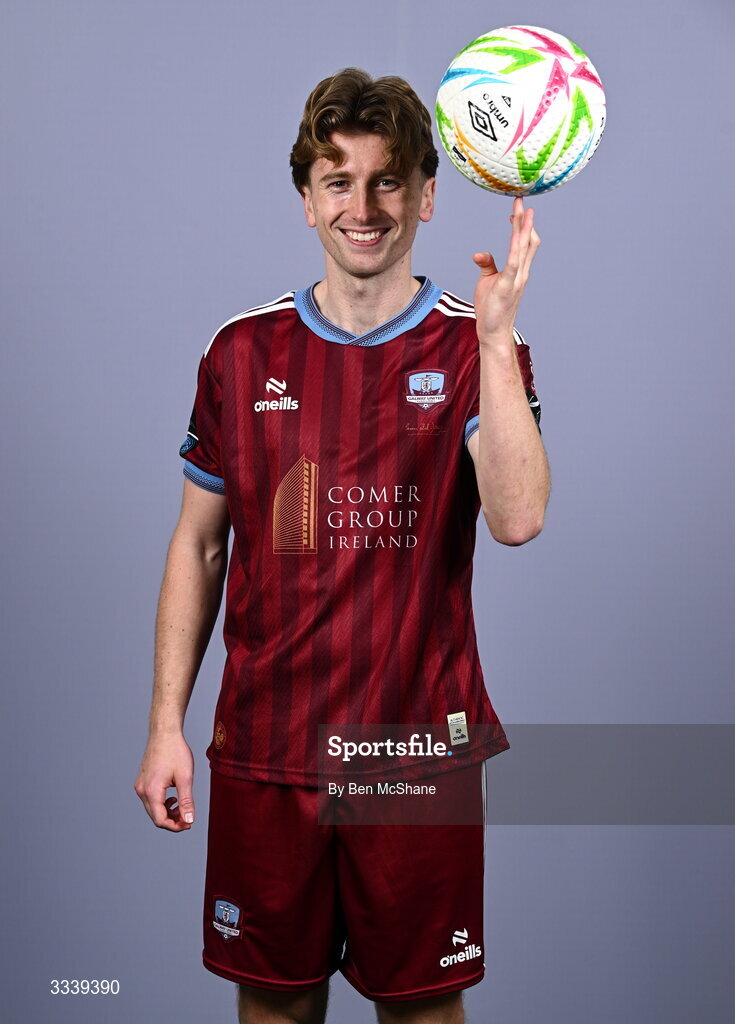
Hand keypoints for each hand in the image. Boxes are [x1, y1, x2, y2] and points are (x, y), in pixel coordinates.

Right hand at [134, 732, 194, 831]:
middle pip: (155, 816)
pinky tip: (173, 798)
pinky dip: (161, 803)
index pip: (160, 820)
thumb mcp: (185, 777)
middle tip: (188, 818)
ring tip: (181, 807)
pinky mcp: (142, 781)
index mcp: (152, 791)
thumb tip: (189, 820)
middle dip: (172, 821)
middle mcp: (142, 790)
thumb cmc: (175, 751)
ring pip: (152, 808)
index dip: (175, 827)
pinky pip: (150, 799)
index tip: (188, 824)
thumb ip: (186, 801)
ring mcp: (140, 785)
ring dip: (167, 812)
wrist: (164, 732)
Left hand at [472, 196, 540, 343]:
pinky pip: (513, 263)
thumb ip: (487, 265)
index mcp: (518, 270)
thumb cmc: (491, 308)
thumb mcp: (487, 281)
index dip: (521, 225)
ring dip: (524, 229)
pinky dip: (514, 249)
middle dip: (525, 220)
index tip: (516, 210)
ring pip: (523, 249)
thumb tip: (480, 253)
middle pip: (526, 241)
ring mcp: (517, 279)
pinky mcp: (508, 286)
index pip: (522, 243)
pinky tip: (514, 235)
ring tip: (524, 211)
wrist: (493, 331)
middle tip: (521, 200)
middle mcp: (521, 272)